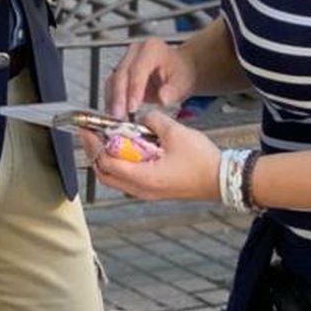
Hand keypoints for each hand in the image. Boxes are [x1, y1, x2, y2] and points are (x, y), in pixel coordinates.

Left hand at [79, 111, 219, 201]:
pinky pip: (127, 180)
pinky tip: (126, 148)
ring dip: (106, 159)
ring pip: (114, 179)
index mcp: (143, 177)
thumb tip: (141, 117)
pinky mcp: (153, 190)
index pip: (106, 161)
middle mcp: (140, 189)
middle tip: (91, 133)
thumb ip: (152, 121)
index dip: (94, 143)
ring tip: (106, 139)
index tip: (88, 127)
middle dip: (94, 152)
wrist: (222, 179)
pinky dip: (120, 164)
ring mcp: (147, 192)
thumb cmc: (202, 160)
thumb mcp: (176, 132)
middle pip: (104, 174)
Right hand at [104, 36, 198, 117]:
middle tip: (120, 115)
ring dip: (113, 101)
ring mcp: (126, 61)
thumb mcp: (183, 82)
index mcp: (152, 48)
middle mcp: (135, 52)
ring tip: (117, 118)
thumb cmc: (181, 73)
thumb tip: (163, 98)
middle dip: (119, 97)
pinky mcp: (120, 73)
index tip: (133, 107)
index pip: (138, 68)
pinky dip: (112, 101)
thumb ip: (173, 90)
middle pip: (121, 74)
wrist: (179, 70)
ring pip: (113, 80)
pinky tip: (115, 114)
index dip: (134, 88)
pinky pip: (112, 87)